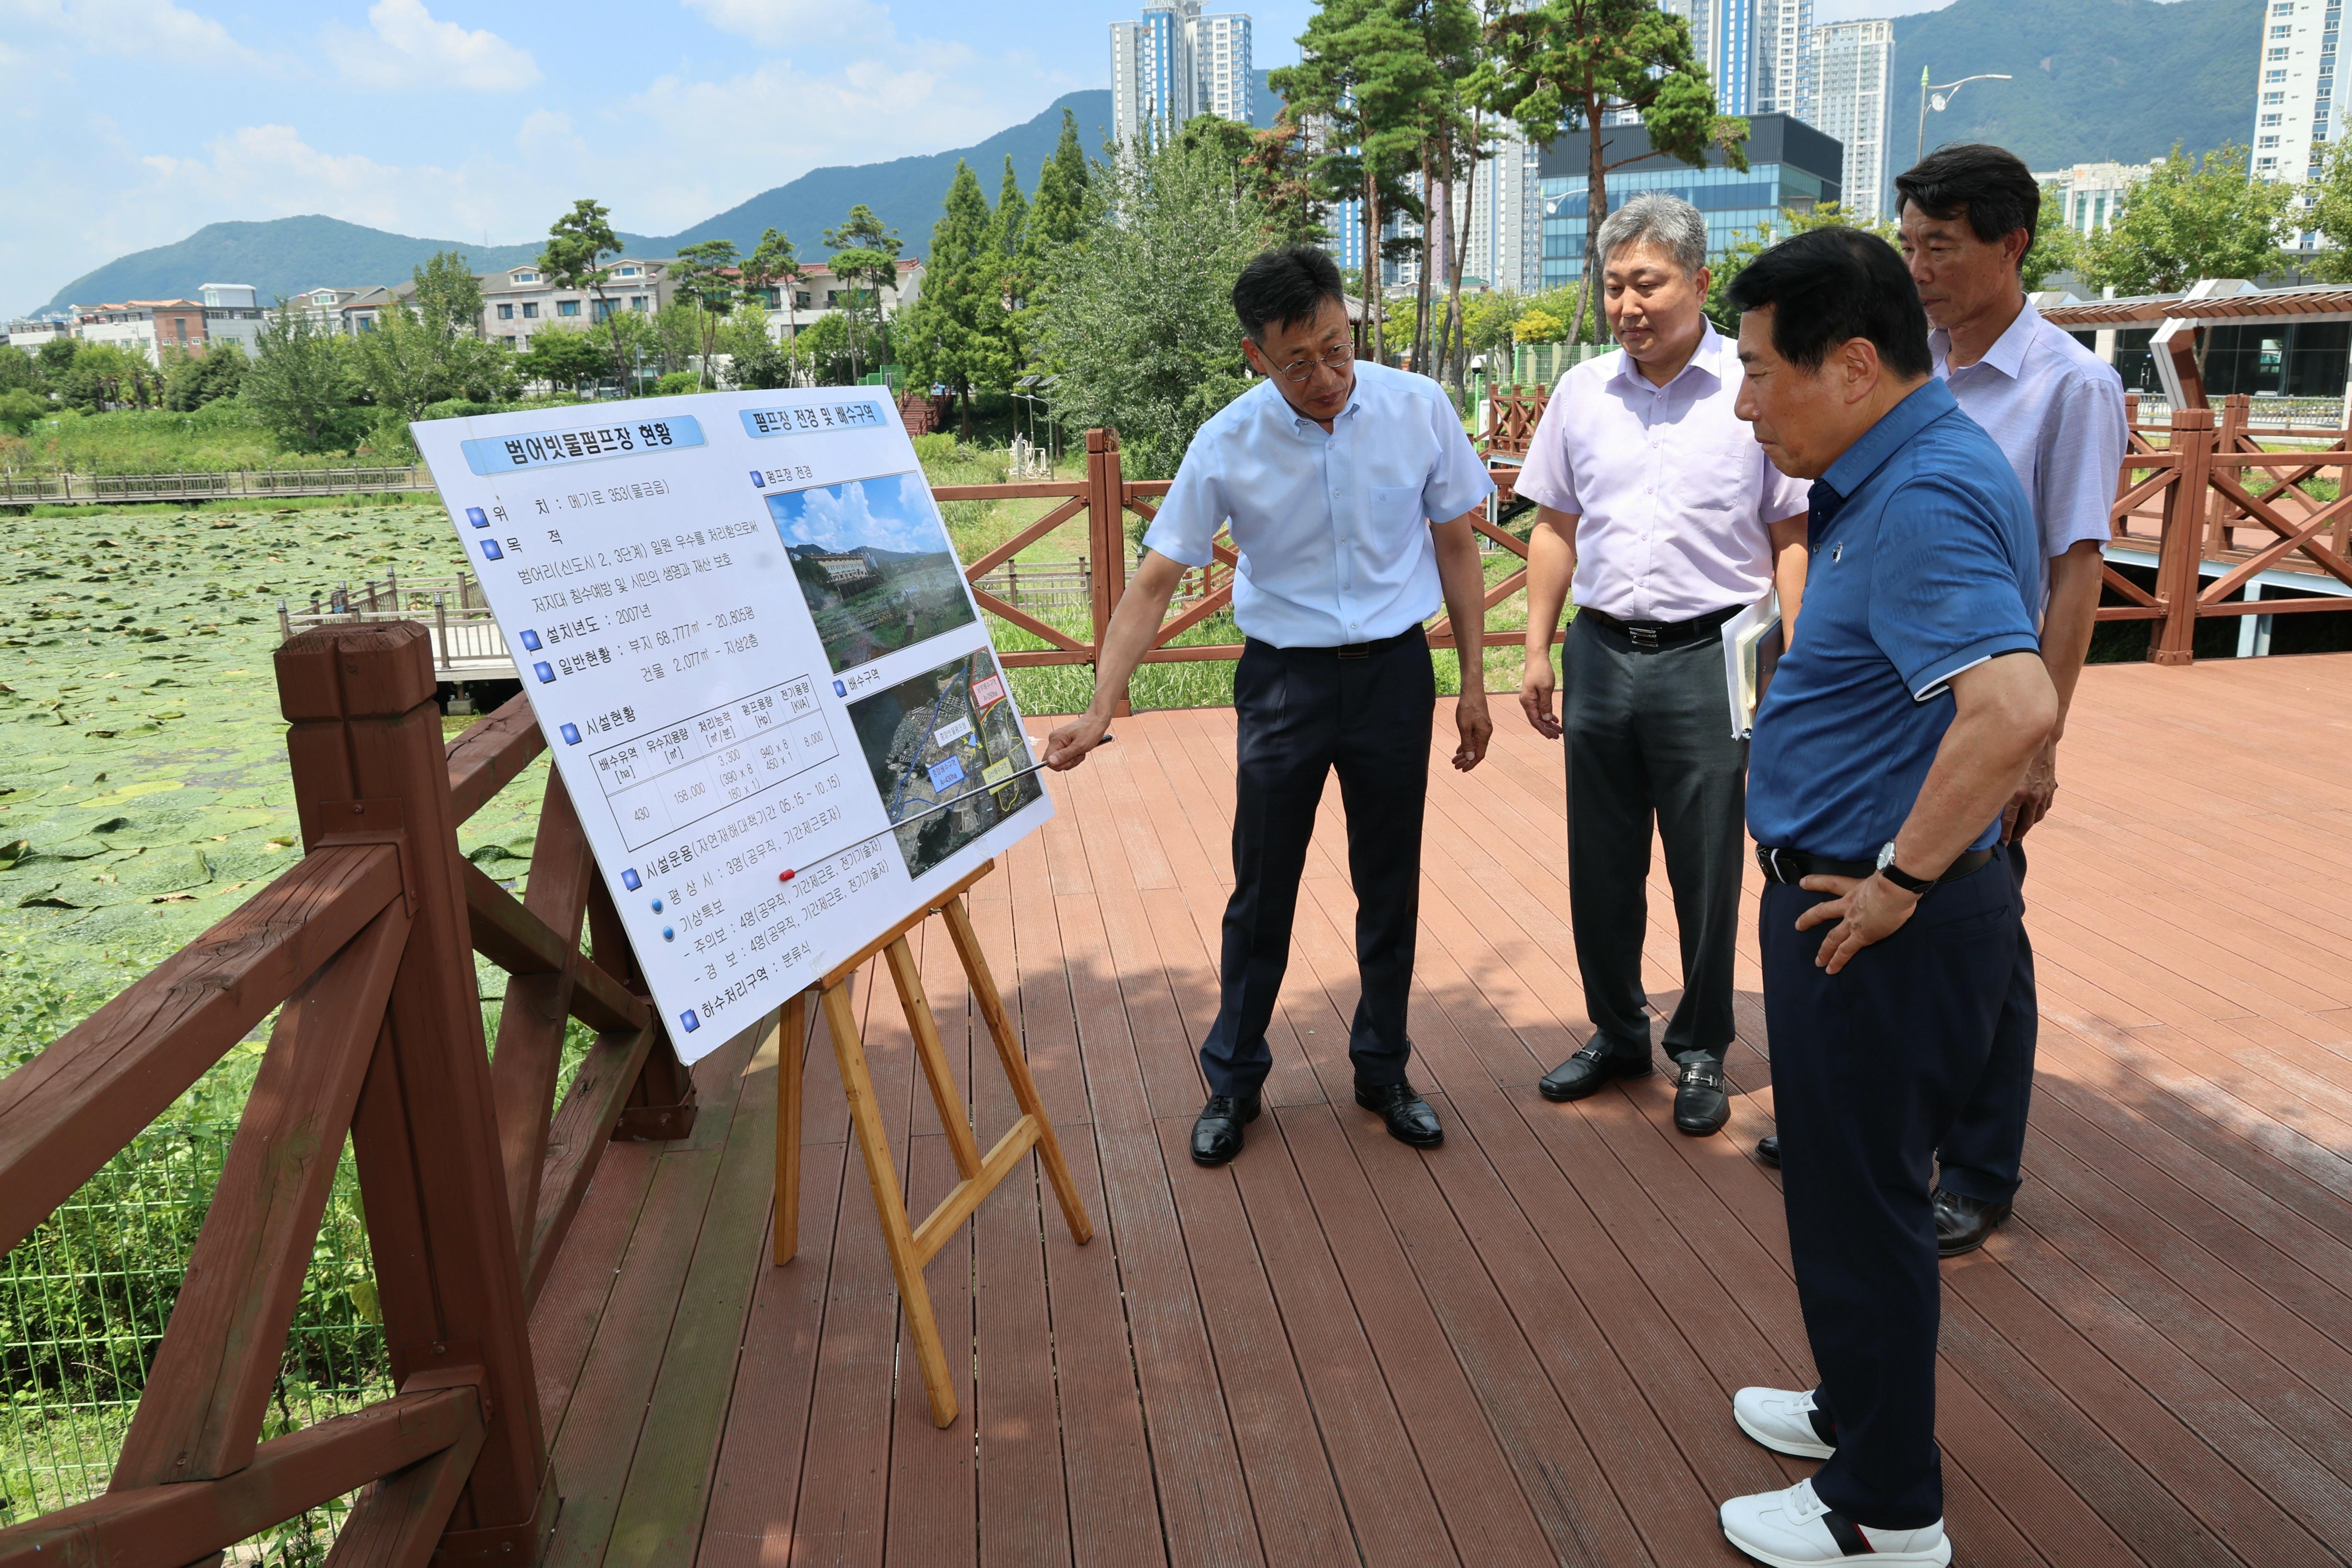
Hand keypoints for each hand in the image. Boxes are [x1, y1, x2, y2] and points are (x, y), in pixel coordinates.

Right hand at [1044, 710, 1112, 770]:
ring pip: (1062, 761)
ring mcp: (1059, 742)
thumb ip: (1064, 755)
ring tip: (1080, 750)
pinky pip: (1066, 757)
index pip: (1047, 760)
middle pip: (1055, 762)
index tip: (1071, 759)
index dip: (1059, 765)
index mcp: (1055, 739)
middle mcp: (1054, 740)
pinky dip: (1074, 756)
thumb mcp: (1079, 746)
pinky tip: (1080, 750)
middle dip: (1069, 762)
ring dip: (1073, 759)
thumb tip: (1050, 762)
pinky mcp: (1063, 744)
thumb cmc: (1090, 730)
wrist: (1096, 721)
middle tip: (1078, 753)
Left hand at [1453, 687, 1491, 770]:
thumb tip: (1470, 758)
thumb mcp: (1464, 727)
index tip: (1461, 770)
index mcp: (1484, 735)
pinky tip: (1459, 748)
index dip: (1470, 764)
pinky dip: (1466, 744)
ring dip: (1465, 753)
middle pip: (1476, 752)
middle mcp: (1486, 733)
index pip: (1479, 755)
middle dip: (1466, 760)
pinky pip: (1474, 738)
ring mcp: (1484, 729)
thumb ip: (1467, 743)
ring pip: (1475, 745)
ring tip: (1455, 759)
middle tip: (1455, 766)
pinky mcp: (1480, 724)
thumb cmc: (1467, 708)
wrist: (1472, 691)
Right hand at [1519, 654, 1560, 739]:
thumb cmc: (1541, 671)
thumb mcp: (1546, 689)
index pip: (1535, 720)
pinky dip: (1546, 714)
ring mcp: (1529, 699)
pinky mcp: (1533, 695)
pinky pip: (1539, 708)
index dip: (1543, 730)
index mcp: (1527, 701)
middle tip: (1558, 735)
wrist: (1537, 658)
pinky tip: (1554, 719)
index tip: (1552, 736)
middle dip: (1547, 728)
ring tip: (1558, 729)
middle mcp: (1526, 702)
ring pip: (1539, 715)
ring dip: (1548, 722)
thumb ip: (1546, 705)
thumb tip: (1546, 719)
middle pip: (1536, 720)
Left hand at [1793, 872, 1919, 974]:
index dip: (1816, 882)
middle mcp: (1849, 905)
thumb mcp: (1882, 876)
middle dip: (1809, 919)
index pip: (1832, 883)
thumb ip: (1880, 881)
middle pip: (1823, 911)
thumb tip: (1888, 880)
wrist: (1896, 888)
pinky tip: (1830, 970)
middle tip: (1798, 925)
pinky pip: (1846, 951)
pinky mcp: (1861, 936)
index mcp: (1854, 888)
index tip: (1803, 883)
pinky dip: (1837, 961)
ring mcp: (1852, 922)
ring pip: (1832, 937)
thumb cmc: (1895, 878)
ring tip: (1817, 961)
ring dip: (1824, 950)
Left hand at [2002, 738, 2057, 842]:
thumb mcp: (1999, 771)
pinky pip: (2045, 807)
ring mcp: (2043, 792)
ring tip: (2020, 829)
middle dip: (2018, 833)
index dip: (2006, 834)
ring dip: (2029, 825)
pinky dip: (2038, 813)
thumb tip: (1983, 802)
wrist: (2038, 739)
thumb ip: (1995, 787)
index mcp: (2017, 793)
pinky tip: (2032, 815)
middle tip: (2011, 839)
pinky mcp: (2050, 788)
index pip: (2010, 822)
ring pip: (2037, 817)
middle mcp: (2031, 796)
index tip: (2003, 842)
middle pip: (2026, 824)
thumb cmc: (2011, 752)